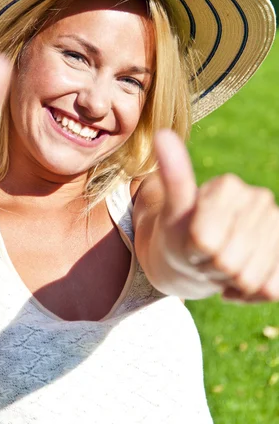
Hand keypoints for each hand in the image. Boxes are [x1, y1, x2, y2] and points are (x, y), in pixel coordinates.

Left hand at [154, 129, 278, 301]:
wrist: (191, 256)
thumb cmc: (178, 232)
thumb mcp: (171, 210)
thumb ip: (173, 175)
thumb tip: (162, 133)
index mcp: (230, 186)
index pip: (205, 240)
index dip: (192, 248)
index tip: (190, 238)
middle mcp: (259, 199)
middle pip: (228, 262)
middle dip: (210, 266)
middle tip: (204, 254)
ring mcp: (277, 225)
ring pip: (249, 278)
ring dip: (227, 281)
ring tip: (218, 265)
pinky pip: (270, 290)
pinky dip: (247, 295)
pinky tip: (234, 282)